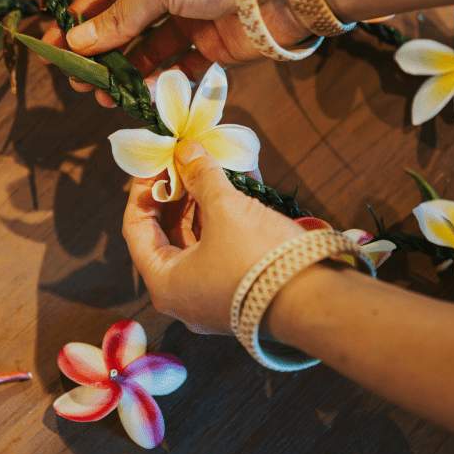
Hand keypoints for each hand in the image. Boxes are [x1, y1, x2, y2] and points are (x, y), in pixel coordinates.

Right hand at [42, 0, 306, 106]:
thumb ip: (120, 16)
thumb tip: (78, 42)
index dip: (83, 15)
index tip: (57, 42)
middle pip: (129, 22)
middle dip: (101, 50)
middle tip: (78, 79)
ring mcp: (194, 17)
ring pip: (151, 49)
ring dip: (127, 71)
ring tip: (103, 95)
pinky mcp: (214, 46)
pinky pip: (180, 66)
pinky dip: (160, 80)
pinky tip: (140, 93)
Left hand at [122, 140, 304, 333]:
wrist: (317, 303)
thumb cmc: (258, 259)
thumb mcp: (226, 210)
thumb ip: (202, 176)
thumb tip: (186, 149)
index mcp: (164, 282)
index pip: (136, 228)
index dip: (144, 190)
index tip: (159, 161)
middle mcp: (182, 294)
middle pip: (168, 233)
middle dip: (179, 191)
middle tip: (188, 158)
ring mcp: (212, 294)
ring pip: (198, 238)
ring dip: (206, 200)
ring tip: (215, 164)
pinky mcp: (240, 289)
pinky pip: (222, 246)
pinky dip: (227, 215)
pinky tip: (241, 183)